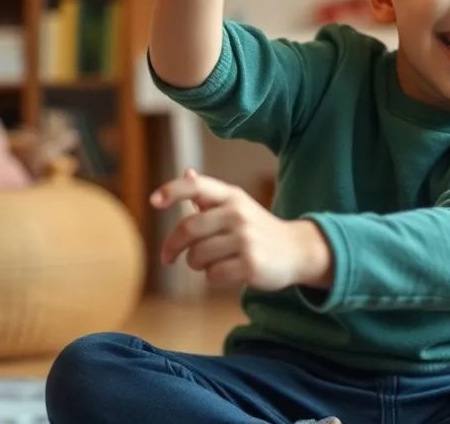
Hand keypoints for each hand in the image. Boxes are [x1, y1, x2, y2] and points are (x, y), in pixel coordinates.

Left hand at [151, 169, 330, 291]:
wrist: (297, 251)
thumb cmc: (257, 229)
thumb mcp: (236, 206)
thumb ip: (208, 195)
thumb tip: (186, 172)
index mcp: (231, 196)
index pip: (196, 187)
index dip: (172, 191)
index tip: (153, 201)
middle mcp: (238, 213)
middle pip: (188, 229)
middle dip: (172, 246)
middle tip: (168, 257)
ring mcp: (246, 238)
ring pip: (197, 255)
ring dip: (198, 264)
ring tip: (214, 262)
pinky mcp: (250, 264)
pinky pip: (212, 275)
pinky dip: (214, 277)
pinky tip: (230, 272)